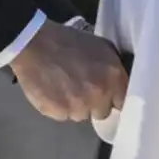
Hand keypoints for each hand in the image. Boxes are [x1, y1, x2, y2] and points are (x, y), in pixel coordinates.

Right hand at [9, 19, 128, 121]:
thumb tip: (119, 84)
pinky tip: (53, 91)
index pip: (123, 101)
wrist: (35, 44)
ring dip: (76, 105)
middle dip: (95, 103)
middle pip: (103, 112)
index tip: (107, 95)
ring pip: (82, 115)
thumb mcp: (101, 47)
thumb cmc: (69, 41)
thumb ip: (113, 69)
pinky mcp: (59, 113)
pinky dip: (59, 107)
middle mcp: (100, 94)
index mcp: (114, 76)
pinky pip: (63, 116)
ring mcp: (79, 106)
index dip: (113, 98)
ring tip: (64, 88)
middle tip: (82, 88)